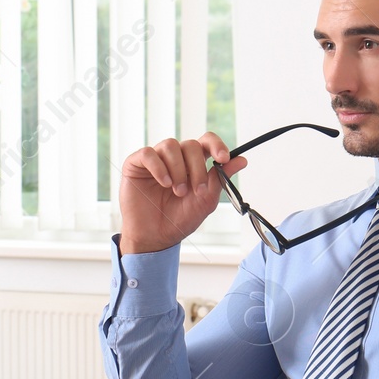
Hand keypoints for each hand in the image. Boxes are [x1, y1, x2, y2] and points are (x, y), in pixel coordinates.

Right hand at [118, 133, 246, 254]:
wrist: (156, 236)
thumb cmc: (179, 219)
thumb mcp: (205, 200)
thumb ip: (220, 179)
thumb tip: (241, 160)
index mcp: (193, 163)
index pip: (206, 142)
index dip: (216, 144)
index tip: (223, 158)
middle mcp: (175, 158)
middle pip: (190, 145)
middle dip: (196, 168)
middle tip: (196, 190)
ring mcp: (155, 159)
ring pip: (170, 146)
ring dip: (178, 169)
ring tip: (177, 191)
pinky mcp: (136, 164)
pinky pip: (149, 153)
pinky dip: (159, 167)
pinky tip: (164, 183)